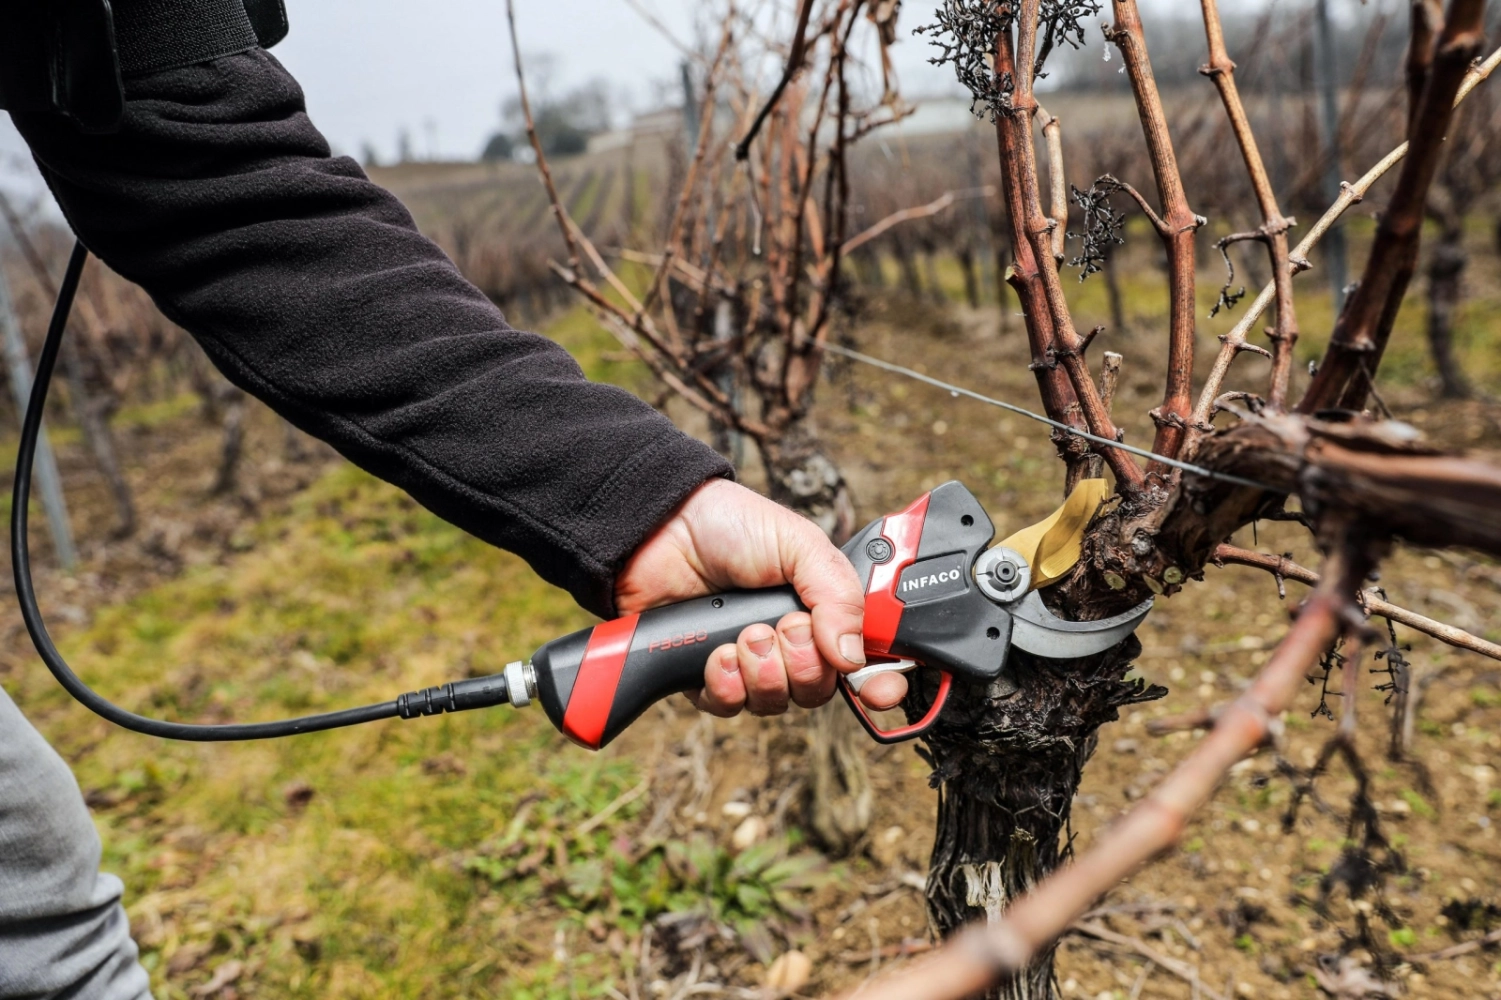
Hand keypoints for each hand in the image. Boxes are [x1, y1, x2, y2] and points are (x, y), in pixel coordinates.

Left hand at [615, 478, 907, 715]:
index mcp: (822, 611)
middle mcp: (789, 643)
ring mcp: (748, 663)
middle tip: (783, 628)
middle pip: (818, 690)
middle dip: (804, 665)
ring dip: (762, 673)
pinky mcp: (705, 676)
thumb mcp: (799, 544)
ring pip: (775, 702)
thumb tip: (853, 655)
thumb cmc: (730, 525)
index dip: (878, 684)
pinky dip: (726, 685)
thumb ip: (837, 595)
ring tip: (743, 635)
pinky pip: (728, 706)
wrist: (660, 528)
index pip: (864, 661)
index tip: (881, 692)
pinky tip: (716, 654)